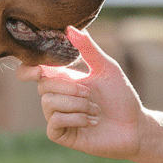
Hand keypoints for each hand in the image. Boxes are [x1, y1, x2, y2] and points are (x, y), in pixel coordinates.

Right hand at [16, 27, 143, 159]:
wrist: (134, 126)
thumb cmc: (121, 96)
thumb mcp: (106, 68)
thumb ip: (88, 49)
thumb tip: (69, 28)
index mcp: (63, 80)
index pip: (33, 71)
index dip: (28, 69)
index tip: (40, 70)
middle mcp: (57, 97)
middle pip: (42, 86)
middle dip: (69, 87)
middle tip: (90, 93)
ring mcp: (57, 116)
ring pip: (48, 103)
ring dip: (77, 104)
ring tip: (96, 111)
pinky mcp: (61, 134)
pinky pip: (55, 121)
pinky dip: (76, 118)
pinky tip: (92, 122)